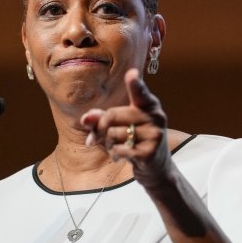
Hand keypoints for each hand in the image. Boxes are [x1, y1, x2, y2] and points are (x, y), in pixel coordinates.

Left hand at [80, 69, 171, 188]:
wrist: (156, 169)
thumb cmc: (134, 141)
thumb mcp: (120, 126)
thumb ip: (101, 118)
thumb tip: (85, 119)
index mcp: (149, 105)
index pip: (140, 92)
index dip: (135, 84)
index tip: (131, 74)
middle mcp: (155, 116)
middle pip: (112, 115)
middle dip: (100, 129)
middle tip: (100, 138)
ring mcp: (155, 135)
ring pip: (113, 134)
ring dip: (108, 144)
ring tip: (117, 148)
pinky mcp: (150, 152)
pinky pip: (119, 149)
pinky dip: (115, 154)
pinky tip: (120, 156)